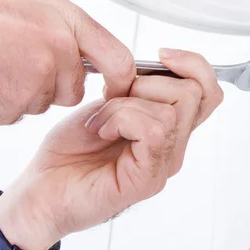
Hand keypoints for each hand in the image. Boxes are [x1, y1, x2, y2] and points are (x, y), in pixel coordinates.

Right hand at [0, 0, 134, 123]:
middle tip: (19, 62)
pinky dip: (3, 102)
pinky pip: (18, 113)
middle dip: (55, 84)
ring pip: (45, 101)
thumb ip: (63, 25)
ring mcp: (37, 82)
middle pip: (74, 89)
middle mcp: (58, 52)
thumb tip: (82, 45)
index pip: (118, 59)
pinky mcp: (14, 108)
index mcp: (67, 21)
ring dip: (26, 92)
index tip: (116, 89)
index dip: (120, 80)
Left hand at [0, 49, 223, 249]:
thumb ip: (136, 89)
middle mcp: (172, 147)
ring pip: (171, 110)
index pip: (207, 91)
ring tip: (101, 121)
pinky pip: (154, 130)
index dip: (193, 65)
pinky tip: (102, 132)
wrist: (41, 193)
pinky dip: (121, 119)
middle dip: (147, 82)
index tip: (162, 55)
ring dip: (125, 104)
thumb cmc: (68, 153)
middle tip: (112, 99)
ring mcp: (163, 164)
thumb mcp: (106, 104)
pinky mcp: (148, 179)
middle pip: (193, 93)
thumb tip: (154, 68)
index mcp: (167, 128)